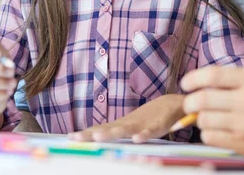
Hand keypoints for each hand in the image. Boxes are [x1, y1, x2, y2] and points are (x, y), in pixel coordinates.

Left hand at [69, 94, 184, 142]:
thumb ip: (116, 131)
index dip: (86, 133)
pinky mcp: (158, 125)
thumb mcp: (131, 125)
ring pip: (125, 129)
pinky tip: (137, 139)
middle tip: (75, 138)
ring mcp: (143, 123)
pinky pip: (151, 131)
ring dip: (111, 133)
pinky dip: (144, 134)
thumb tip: (96, 137)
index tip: (70, 138)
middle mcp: (129, 123)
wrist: (174, 103)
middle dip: (91, 134)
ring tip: (97, 137)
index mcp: (122, 124)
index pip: (101, 129)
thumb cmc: (151, 116)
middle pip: (108, 129)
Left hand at [180, 66, 243, 156]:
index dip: (193, 79)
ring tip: (210, 117)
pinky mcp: (243, 143)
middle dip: (189, 102)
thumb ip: (229, 79)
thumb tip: (195, 86)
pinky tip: (218, 129)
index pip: (213, 75)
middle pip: (203, 99)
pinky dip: (208, 133)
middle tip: (190, 103)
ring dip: (200, 118)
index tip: (185, 84)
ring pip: (204, 120)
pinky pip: (210, 137)